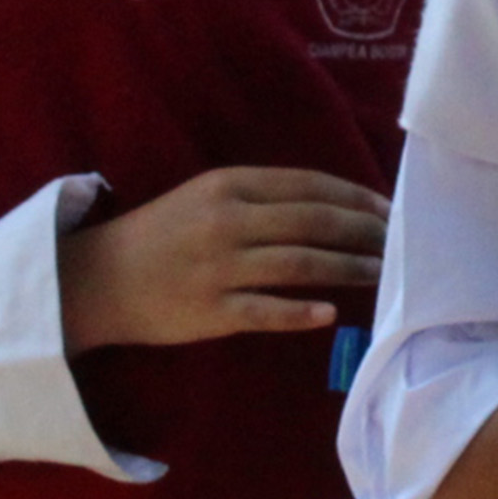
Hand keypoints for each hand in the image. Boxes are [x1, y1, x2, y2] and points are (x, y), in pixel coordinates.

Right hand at [56, 167, 384, 351]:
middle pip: (314, 222)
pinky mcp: (211, 310)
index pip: (309, 186)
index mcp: (230, 185)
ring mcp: (220, 267)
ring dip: (350, 268)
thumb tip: (332, 206)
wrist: (97, 279)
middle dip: (365, 232)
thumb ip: (262, 198)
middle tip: (400, 243)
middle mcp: (228, 220)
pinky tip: (331, 314)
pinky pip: (266, 311)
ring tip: (385, 274)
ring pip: (301, 263)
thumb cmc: (163, 235)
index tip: (389, 209)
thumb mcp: (207, 198)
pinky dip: (301, 312)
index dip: (355, 198)